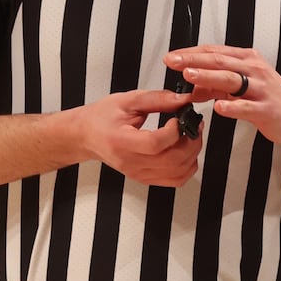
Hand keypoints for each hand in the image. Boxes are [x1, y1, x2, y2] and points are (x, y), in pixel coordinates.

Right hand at [78, 88, 202, 186]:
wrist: (87, 135)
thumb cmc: (102, 117)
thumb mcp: (128, 100)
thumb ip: (157, 99)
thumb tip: (182, 99)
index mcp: (121, 141)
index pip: (154, 144)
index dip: (174, 131)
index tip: (179, 118)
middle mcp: (130, 162)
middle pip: (171, 161)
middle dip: (191, 142)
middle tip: (194, 126)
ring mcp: (138, 174)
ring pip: (177, 173)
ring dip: (192, 155)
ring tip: (191, 137)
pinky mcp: (145, 178)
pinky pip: (174, 180)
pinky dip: (186, 167)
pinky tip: (185, 151)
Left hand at [166, 45, 280, 148]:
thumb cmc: (268, 98)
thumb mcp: (240, 88)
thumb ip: (216, 85)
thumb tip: (190, 87)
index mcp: (246, 60)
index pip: (214, 52)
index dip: (191, 53)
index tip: (171, 56)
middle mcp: (254, 69)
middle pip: (219, 61)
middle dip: (193, 61)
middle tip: (172, 61)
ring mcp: (261, 89)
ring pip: (231, 80)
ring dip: (208, 77)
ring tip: (189, 76)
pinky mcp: (266, 109)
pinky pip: (247, 107)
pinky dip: (232, 107)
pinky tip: (218, 107)